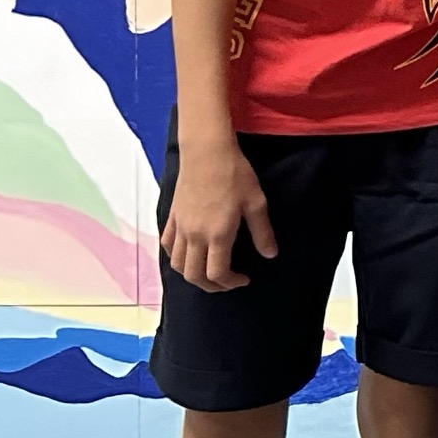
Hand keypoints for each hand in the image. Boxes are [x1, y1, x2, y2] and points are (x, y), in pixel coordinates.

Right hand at [162, 138, 274, 292]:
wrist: (206, 151)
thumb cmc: (235, 174)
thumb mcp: (256, 203)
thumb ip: (262, 232)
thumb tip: (270, 255)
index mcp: (217, 234)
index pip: (217, 273)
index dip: (230, 283)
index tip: (244, 279)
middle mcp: (194, 235)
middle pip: (193, 275)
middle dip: (211, 286)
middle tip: (227, 283)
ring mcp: (180, 227)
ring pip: (177, 264)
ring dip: (192, 275)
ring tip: (209, 272)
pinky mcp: (172, 217)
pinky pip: (168, 245)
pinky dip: (177, 257)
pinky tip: (189, 254)